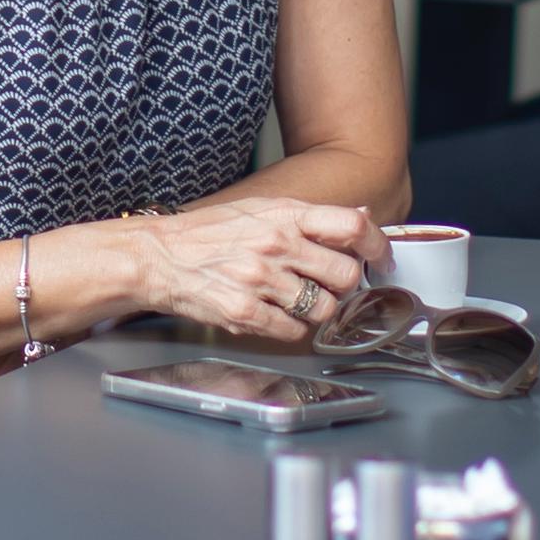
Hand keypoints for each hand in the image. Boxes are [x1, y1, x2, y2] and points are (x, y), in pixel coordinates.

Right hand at [104, 195, 373, 344]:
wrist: (156, 257)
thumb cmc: (206, 233)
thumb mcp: (259, 208)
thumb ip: (308, 216)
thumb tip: (358, 215)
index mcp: (283, 215)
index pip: (351, 225)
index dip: (377, 245)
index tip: (382, 259)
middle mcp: (276, 246)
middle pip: (346, 273)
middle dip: (344, 285)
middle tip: (329, 285)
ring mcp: (261, 281)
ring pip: (324, 308)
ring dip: (318, 310)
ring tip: (295, 301)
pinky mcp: (245, 313)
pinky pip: (293, 331)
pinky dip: (291, 329)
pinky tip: (274, 315)